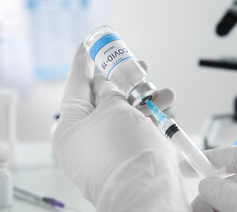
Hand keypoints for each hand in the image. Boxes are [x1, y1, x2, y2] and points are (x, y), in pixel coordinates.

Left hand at [53, 43, 189, 211]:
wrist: (148, 192)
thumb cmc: (125, 152)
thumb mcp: (113, 111)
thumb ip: (109, 93)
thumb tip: (105, 87)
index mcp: (71, 127)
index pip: (75, 85)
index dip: (82, 61)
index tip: (87, 44)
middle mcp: (87, 137)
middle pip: (103, 97)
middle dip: (123, 79)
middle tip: (136, 63)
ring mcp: (108, 146)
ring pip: (125, 111)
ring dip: (144, 97)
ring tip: (161, 89)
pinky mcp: (128, 152)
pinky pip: (137, 126)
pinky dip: (151, 114)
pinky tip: (165, 104)